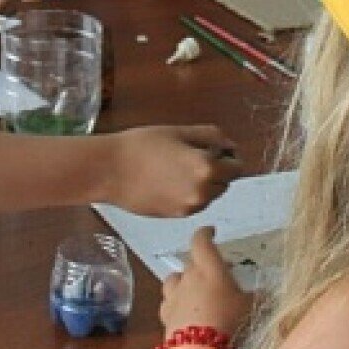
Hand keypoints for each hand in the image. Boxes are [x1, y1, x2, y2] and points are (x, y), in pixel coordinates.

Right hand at [104, 125, 241, 216]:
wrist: (110, 171)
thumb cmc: (142, 145)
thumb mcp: (181, 131)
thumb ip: (213, 137)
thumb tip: (230, 147)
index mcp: (207, 168)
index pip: (238, 167)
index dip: (229, 156)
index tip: (215, 149)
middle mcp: (202, 192)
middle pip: (226, 183)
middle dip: (217, 170)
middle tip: (192, 156)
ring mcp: (189, 207)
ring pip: (210, 195)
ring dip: (204, 183)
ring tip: (178, 169)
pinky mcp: (175, 216)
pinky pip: (194, 203)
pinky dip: (190, 194)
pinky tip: (169, 181)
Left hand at [160, 227, 253, 340]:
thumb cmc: (228, 320)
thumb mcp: (250, 307)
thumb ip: (258, 297)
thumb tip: (269, 293)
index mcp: (209, 267)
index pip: (201, 241)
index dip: (205, 233)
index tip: (211, 231)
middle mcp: (188, 276)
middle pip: (190, 262)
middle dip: (200, 264)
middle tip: (213, 274)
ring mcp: (173, 295)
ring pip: (174, 279)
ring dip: (182, 281)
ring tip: (193, 290)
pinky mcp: (165, 314)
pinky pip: (168, 302)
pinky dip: (175, 303)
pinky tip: (183, 312)